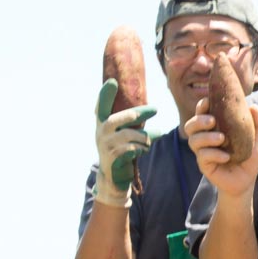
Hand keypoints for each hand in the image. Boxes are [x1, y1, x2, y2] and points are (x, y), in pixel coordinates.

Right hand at [93, 80, 156, 205]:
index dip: (106, 94)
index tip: (112, 82)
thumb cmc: (121, 150)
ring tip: (150, 140)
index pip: (101, 106)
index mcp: (102, 123)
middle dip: (138, 113)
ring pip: (132, 135)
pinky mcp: (113, 157)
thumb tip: (152, 109)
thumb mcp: (123, 134)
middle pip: (119, 119)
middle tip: (155, 109)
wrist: (112, 176)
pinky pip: (134, 149)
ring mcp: (106, 145)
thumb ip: (132, 122)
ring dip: (145, 137)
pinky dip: (143, 148)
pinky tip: (143, 150)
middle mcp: (101, 132)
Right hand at [182, 97, 257, 199]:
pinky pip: (203, 157)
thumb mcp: (256, 139)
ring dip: (206, 137)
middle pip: (190, 126)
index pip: (202, 113)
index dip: (202, 105)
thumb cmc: (248, 157)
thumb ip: (255, 124)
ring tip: (221, 138)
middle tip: (212, 120)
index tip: (208, 101)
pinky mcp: (204, 165)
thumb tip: (252, 107)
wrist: (247, 180)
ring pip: (193, 140)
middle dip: (198, 120)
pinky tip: (226, 156)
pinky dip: (214, 154)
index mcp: (214, 128)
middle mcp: (205, 138)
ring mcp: (203, 152)